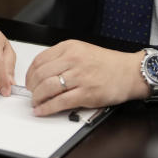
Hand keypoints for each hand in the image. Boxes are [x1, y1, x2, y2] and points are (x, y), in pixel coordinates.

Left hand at [25, 40, 147, 115]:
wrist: (129, 72)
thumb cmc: (108, 63)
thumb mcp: (82, 50)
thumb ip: (62, 58)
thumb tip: (42, 72)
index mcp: (70, 47)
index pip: (40, 60)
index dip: (29, 73)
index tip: (28, 81)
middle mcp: (73, 60)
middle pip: (40, 74)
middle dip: (31, 87)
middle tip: (31, 94)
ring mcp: (80, 77)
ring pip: (47, 88)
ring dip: (37, 98)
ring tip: (36, 103)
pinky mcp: (86, 94)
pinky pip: (60, 102)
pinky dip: (47, 108)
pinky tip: (42, 110)